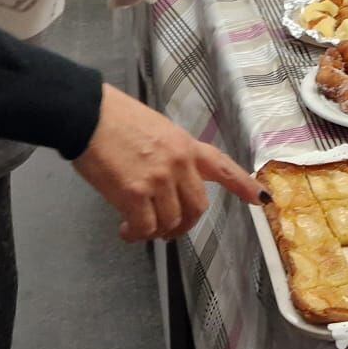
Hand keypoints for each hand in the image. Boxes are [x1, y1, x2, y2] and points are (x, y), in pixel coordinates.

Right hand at [72, 84, 262, 240]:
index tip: (261, 199)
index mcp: (186, 144)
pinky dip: (136, 234)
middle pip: (197, 208)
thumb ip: (170, 154)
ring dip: (156, 232)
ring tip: (138, 228)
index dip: (243, 185)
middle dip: (183, 225)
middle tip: (167, 230)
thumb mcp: (156, 129)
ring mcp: (158, 179)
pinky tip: (126, 230)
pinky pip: (145, 227)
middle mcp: (179, 163)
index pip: (222, 166)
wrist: (87, 114)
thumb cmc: (115, 118)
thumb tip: (168, 180)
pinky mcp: (134, 193)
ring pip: (171, 222)